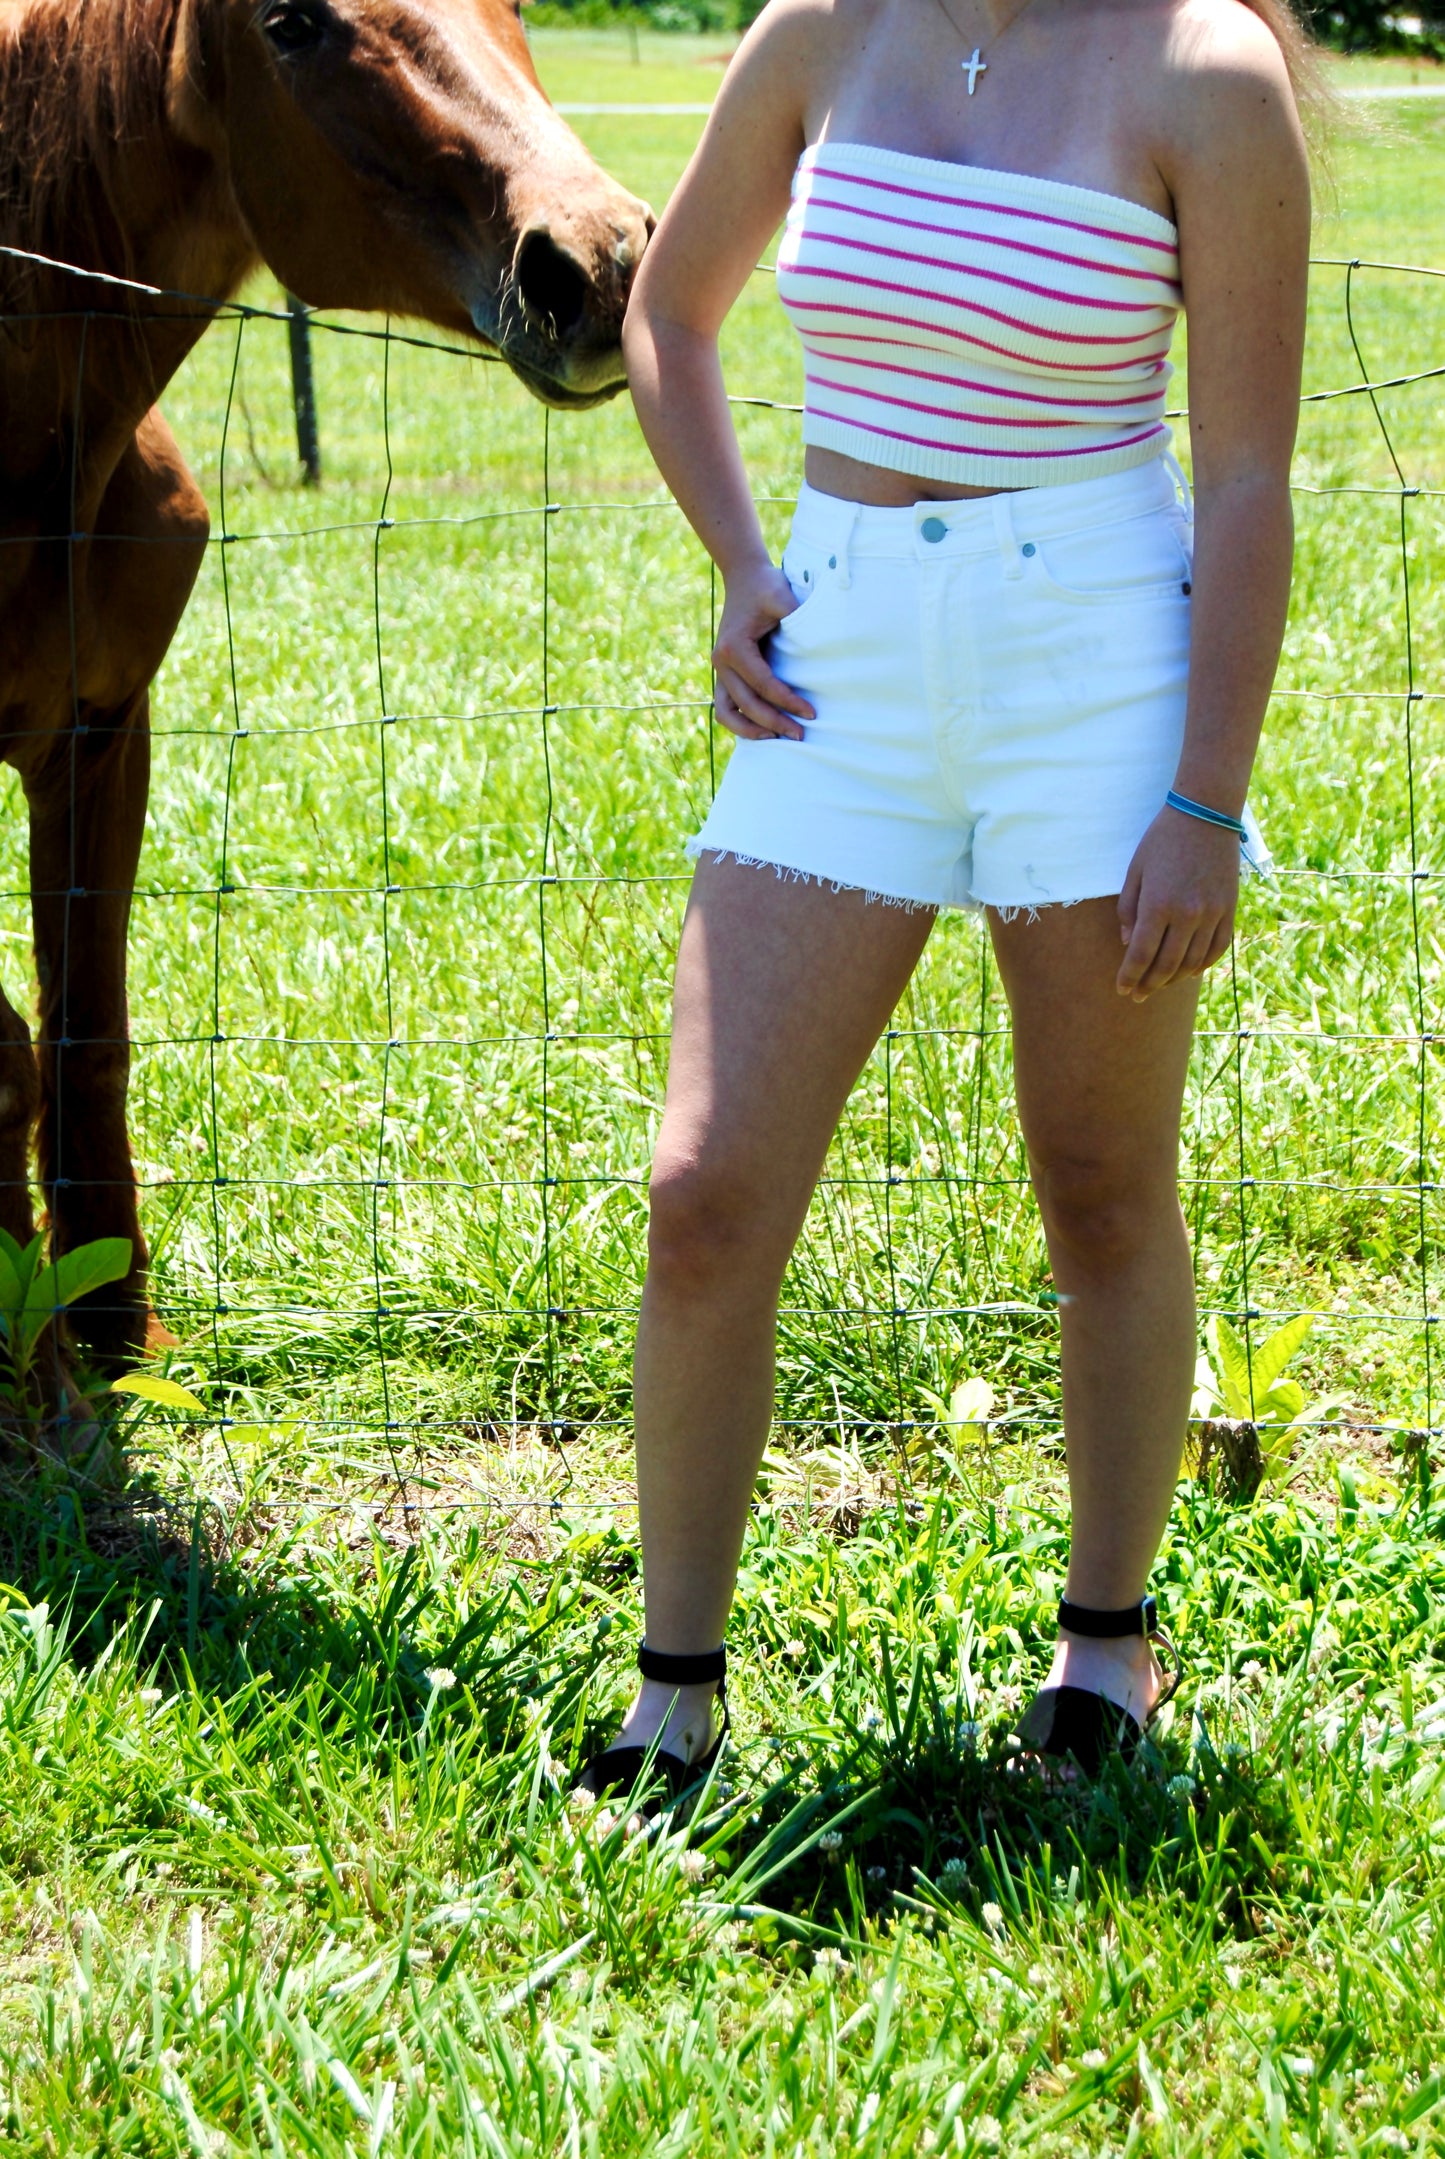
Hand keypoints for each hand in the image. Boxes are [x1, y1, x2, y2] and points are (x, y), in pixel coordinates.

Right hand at [711, 560, 816, 740]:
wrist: (744, 577)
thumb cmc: (765, 586)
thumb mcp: (781, 595)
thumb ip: (796, 615)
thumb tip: (822, 639)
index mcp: (734, 647)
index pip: (763, 684)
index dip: (788, 701)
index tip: (811, 713)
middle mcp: (721, 662)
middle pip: (747, 704)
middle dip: (775, 722)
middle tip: (801, 735)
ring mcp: (719, 670)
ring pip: (727, 713)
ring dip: (751, 730)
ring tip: (778, 740)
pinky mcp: (723, 674)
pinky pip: (726, 707)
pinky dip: (741, 722)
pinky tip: (764, 730)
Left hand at [1116, 805, 1239, 1001]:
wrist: (1206, 814)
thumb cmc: (1162, 839)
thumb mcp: (1135, 871)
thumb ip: (1129, 910)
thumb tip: (1129, 944)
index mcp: (1158, 905)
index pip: (1141, 955)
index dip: (1130, 976)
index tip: (1122, 989)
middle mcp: (1187, 915)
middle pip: (1166, 965)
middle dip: (1148, 985)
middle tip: (1137, 995)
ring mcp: (1212, 914)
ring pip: (1192, 962)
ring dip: (1173, 979)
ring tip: (1159, 985)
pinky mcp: (1229, 909)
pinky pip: (1217, 948)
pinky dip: (1202, 964)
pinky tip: (1189, 971)